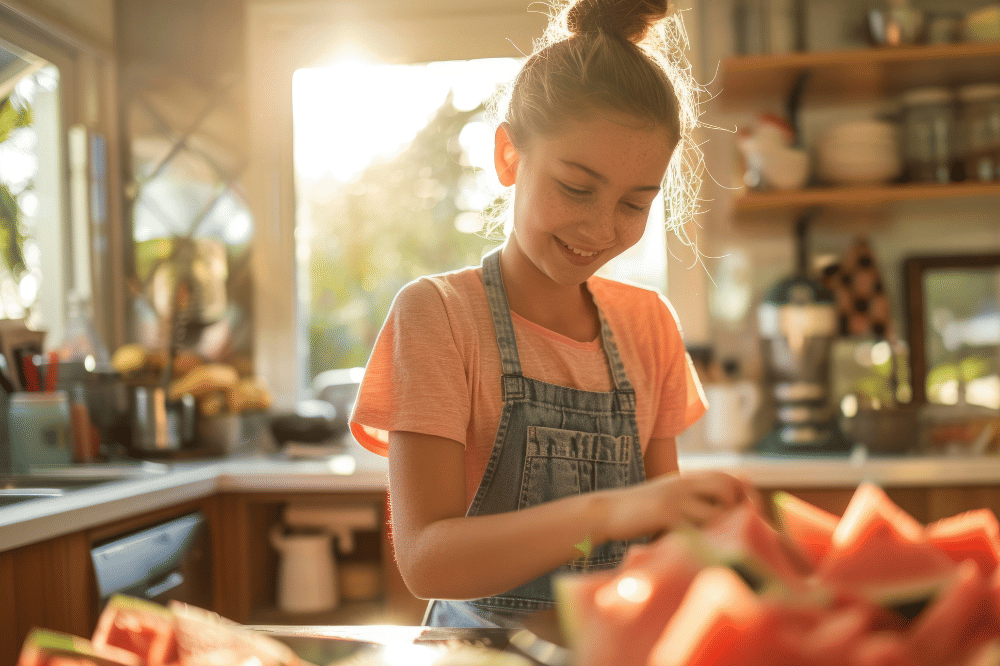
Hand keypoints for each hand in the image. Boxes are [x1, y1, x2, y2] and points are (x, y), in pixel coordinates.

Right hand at [604, 471, 760, 540]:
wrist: (607, 512)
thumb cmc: (638, 511)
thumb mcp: (667, 496)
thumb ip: (690, 498)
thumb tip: (718, 514)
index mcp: (686, 479)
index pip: (728, 477)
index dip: (742, 495)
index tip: (744, 515)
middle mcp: (684, 484)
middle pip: (727, 486)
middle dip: (737, 508)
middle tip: (735, 530)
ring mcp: (675, 498)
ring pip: (716, 510)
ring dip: (722, 528)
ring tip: (715, 542)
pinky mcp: (665, 514)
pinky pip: (697, 526)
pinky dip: (703, 540)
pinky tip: (698, 549)